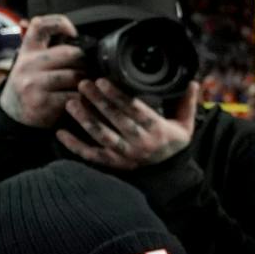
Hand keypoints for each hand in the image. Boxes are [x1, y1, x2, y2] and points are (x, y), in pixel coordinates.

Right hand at [0, 15, 84, 127]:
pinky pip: (74, 96)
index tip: (73, 33)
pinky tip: (80, 100)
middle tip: (87, 69)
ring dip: (85, 82)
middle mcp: (28, 64)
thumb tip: (72, 32)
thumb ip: (47, 47)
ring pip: (75, 76)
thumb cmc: (31, 83)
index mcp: (28, 50)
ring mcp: (33, 83)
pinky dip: (82, 99)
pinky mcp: (42, 102)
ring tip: (84, 86)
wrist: (13, 114)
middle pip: (70, 53)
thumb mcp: (31, 62)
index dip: (60, 23)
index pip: (40, 25)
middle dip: (84, 62)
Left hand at [59, 78, 196, 169]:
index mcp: (157, 130)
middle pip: (116, 120)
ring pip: (102, 136)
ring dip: (85, 120)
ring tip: (71, 103)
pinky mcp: (113, 164)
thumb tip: (193, 82)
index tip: (103, 81)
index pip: (135, 110)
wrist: (170, 172)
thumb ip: (187, 103)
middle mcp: (140, 143)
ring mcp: (125, 155)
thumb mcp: (185, 124)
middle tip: (83, 84)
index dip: (118, 96)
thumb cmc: (174, 142)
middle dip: (98, 101)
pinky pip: (91, 155)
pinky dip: (75, 146)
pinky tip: (60, 133)